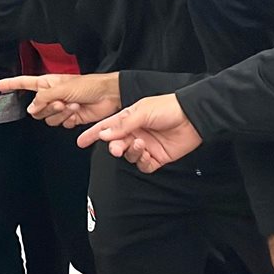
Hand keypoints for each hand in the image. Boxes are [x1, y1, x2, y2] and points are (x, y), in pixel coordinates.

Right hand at [0, 71, 121, 127]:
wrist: (108, 96)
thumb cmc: (88, 85)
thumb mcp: (62, 87)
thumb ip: (43, 98)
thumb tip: (31, 109)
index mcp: (47, 84)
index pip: (23, 83)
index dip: (10, 85)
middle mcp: (51, 96)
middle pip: (35, 109)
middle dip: (47, 108)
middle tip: (60, 102)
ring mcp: (60, 108)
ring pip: (47, 119)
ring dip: (60, 114)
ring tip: (73, 106)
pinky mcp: (69, 118)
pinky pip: (60, 125)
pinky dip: (68, 120)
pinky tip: (77, 113)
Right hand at [76, 93, 203, 169]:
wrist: (193, 116)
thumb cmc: (168, 108)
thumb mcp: (142, 111)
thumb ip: (123, 124)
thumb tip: (104, 134)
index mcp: (128, 119)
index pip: (106, 128)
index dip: (93, 134)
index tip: (81, 141)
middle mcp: (135, 133)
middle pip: (116, 144)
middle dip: (114, 146)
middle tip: (116, 147)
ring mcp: (146, 146)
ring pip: (129, 156)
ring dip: (130, 152)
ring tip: (139, 145)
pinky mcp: (157, 157)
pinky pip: (143, 165)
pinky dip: (141, 161)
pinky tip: (146, 153)